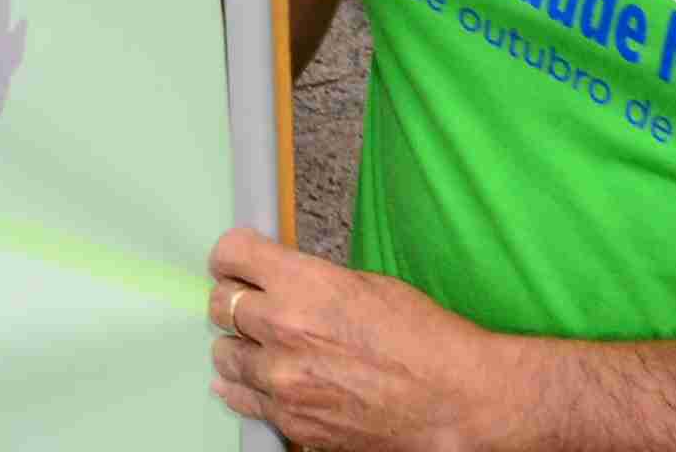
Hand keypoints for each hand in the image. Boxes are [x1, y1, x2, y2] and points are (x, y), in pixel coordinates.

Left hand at [207, 231, 519, 451]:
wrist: (455, 402)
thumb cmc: (424, 340)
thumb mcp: (364, 284)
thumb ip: (308, 281)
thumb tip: (276, 279)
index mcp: (303, 285)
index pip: (230, 254)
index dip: (233, 256)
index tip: (237, 261)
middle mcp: (283, 330)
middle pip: (219, 304)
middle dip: (235, 299)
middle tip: (253, 302)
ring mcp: (283, 382)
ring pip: (222, 354)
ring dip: (240, 345)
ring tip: (264, 344)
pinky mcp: (290, 421)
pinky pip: (241, 397)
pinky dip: (245, 386)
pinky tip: (260, 376)